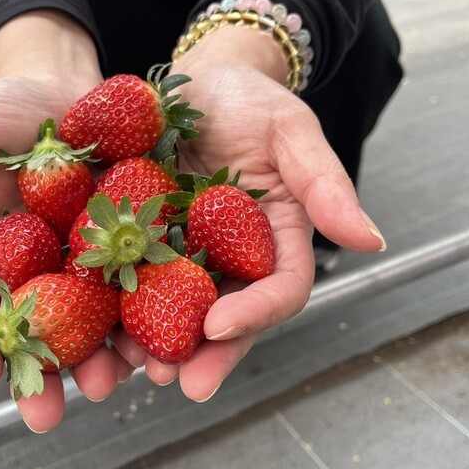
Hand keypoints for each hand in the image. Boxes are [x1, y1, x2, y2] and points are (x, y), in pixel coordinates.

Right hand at [0, 11, 135, 431]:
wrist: (67, 90)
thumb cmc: (2, 112)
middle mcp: (38, 266)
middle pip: (37, 328)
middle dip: (41, 373)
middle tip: (46, 416)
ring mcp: (86, 258)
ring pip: (92, 319)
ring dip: (100, 358)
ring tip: (109, 386)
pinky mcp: (132, 243)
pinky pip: (140, 282)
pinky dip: (149, 313)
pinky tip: (158, 340)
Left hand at [112, 26, 385, 400]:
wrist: (195, 86)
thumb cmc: (249, 103)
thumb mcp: (291, 131)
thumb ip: (325, 184)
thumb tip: (370, 241)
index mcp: (275, 239)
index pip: (278, 290)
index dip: (254, 313)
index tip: (219, 327)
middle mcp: (232, 258)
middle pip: (225, 315)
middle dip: (205, 353)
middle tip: (179, 383)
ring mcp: (185, 253)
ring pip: (176, 310)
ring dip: (156, 343)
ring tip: (133, 368)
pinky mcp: (143, 242)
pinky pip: (132, 280)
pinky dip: (118, 307)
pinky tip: (98, 328)